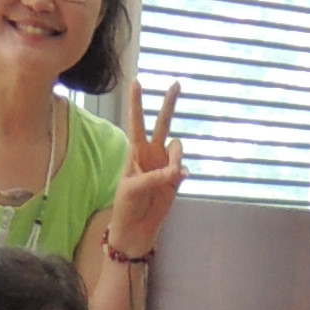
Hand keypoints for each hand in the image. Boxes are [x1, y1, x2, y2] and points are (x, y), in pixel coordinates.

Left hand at [109, 70, 185, 254]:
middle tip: (176, 83)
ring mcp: (165, 165)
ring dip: (177, 157)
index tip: (137, 81)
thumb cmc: (127, 205)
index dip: (137, 103)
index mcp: (136, 151)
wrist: (137, 228)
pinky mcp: (176, 179)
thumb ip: (156, 177)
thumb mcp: (134, 189)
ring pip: (178, 147)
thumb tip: (179, 172)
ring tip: (173, 174)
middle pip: (162, 123)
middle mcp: (152, 153)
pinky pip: (183, 167)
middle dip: (169, 104)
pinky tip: (179, 180)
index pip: (136, 122)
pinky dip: (182, 172)